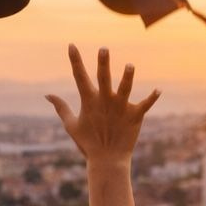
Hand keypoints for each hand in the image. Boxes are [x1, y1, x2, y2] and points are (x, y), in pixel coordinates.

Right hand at [46, 45, 159, 167]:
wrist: (107, 161)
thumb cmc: (88, 143)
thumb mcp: (71, 124)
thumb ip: (60, 107)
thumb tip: (47, 94)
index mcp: (89, 101)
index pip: (79, 76)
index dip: (75, 60)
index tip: (71, 45)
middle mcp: (105, 101)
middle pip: (103, 78)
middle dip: (103, 63)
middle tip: (104, 48)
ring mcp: (120, 108)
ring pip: (125, 88)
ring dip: (127, 77)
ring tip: (129, 65)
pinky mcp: (134, 116)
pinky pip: (145, 105)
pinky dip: (152, 98)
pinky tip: (158, 90)